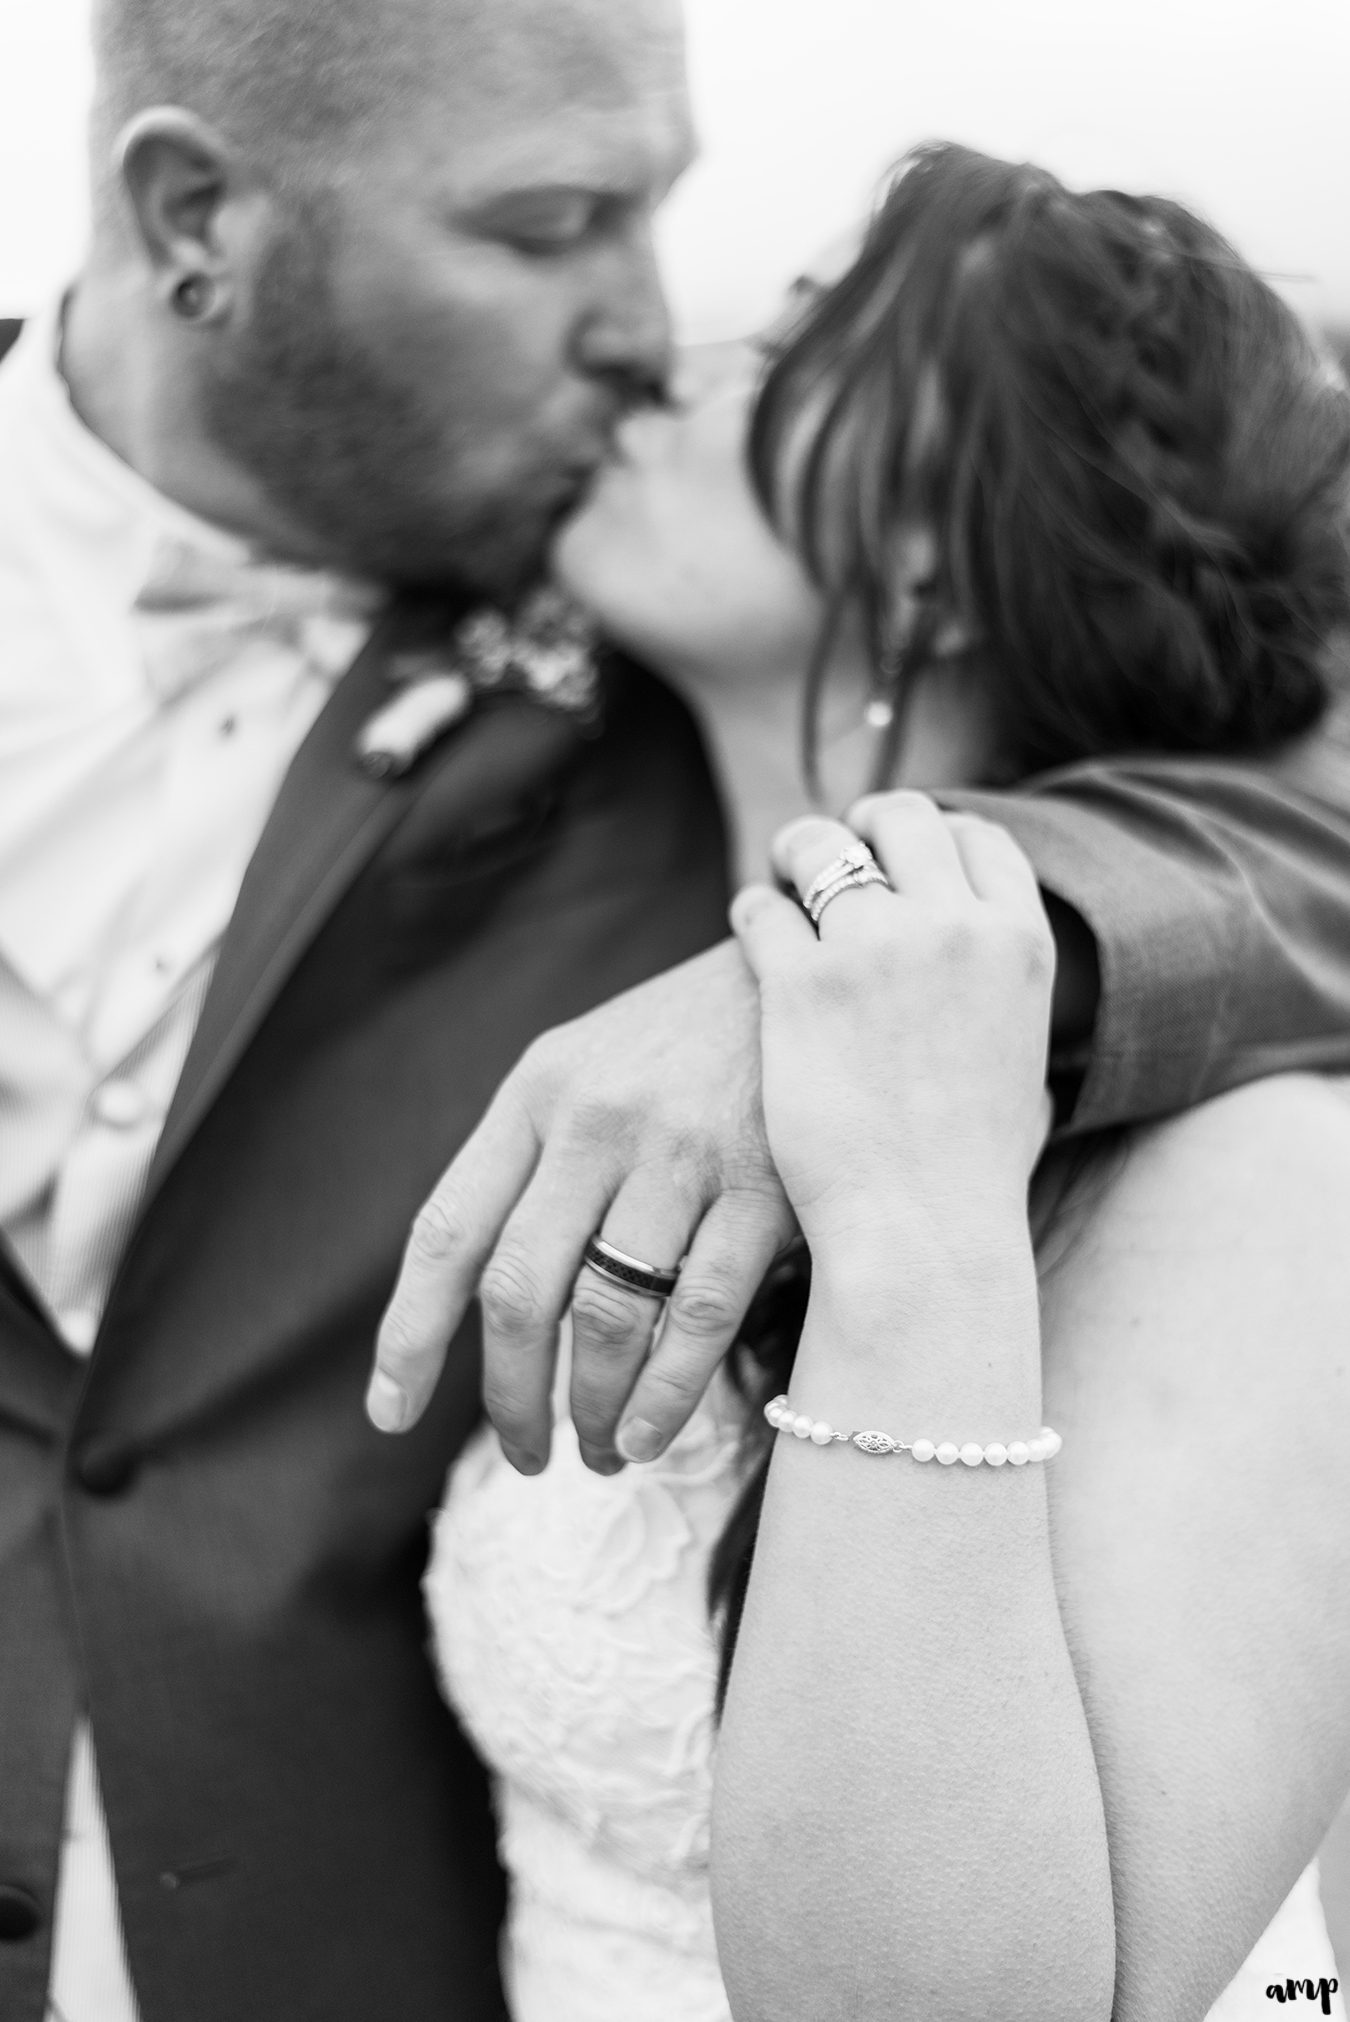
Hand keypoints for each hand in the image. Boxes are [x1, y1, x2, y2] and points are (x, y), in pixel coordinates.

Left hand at [368, 940, 794, 1470]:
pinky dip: (667, 1393)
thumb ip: (535, 1160)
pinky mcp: (765, 1184)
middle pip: (518, 1289)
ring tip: (601, 1453)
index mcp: (535, 1092)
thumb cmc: (689, 1040)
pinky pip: (698, 1313)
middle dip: (511, 1396)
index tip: (389, 1413)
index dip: (409, 1335)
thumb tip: (487, 1304)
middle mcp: (594, 1120)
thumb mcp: (588, 1065)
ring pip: (606, 1314)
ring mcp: (681, 1152)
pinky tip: (651, 1433)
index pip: (447, 1230)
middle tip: (526, 1454)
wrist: (816, 970)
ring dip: (593, 1407)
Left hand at [732, 796, 1054, 1275]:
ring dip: (797, 855)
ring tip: (783, 881)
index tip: (902, 856)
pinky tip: (753, 933)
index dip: (935, 835)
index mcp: (1020, 944)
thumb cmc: (974, 1175)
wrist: (921, 1230)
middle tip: (831, 856)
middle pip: (901, 817)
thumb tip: (996, 1003)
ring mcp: (874, 949)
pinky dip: (754, 913)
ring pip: (820, 847)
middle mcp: (953, 929)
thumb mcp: (1026, 1072)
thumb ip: (1010, 1013)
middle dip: (862, 826)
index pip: (978, 836)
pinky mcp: (800, 984)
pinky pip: (762, 908)